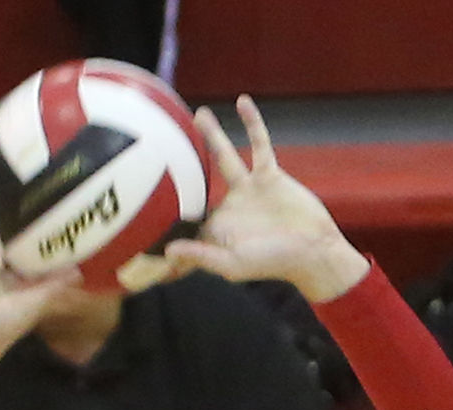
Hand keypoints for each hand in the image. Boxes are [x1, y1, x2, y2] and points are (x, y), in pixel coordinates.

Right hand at [0, 188, 80, 392]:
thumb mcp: (30, 306)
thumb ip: (53, 288)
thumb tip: (80, 272)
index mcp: (32, 289)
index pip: (49, 263)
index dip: (58, 244)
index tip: (69, 218)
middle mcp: (14, 279)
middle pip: (26, 248)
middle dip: (33, 226)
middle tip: (41, 194)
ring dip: (1, 217)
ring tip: (9, 188)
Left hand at [164, 96, 368, 302]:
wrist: (312, 251)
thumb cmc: (272, 264)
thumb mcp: (232, 265)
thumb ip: (200, 256)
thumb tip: (167, 250)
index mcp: (216, 228)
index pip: (186, 217)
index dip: (165, 211)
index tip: (141, 199)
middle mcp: (229, 206)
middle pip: (199, 180)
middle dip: (181, 166)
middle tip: (159, 145)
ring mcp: (249, 189)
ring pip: (225, 155)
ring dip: (213, 134)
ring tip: (198, 114)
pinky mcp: (269, 175)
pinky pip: (259, 144)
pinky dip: (252, 123)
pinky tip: (242, 101)